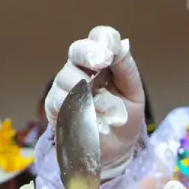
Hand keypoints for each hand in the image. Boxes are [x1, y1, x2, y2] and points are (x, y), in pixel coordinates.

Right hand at [45, 26, 145, 170]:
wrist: (114, 151)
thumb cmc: (124, 119)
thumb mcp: (134, 95)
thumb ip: (127, 71)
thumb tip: (121, 46)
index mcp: (103, 61)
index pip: (100, 38)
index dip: (104, 40)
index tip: (110, 55)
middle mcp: (82, 68)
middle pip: (78, 50)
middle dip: (88, 53)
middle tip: (100, 62)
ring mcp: (66, 86)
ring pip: (67, 76)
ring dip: (83, 88)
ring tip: (100, 106)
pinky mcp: (55, 107)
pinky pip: (57, 100)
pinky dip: (73, 107)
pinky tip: (86, 116)